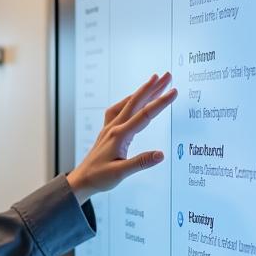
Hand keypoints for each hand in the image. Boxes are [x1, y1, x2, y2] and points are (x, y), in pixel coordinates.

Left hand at [66, 72, 176, 203]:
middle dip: (153, 87)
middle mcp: (114, 127)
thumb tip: (161, 155)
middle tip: (167, 75)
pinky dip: (130, 100)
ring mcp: (110, 127)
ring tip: (154, 80)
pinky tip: (134, 99)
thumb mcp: (121, 173)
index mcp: (119, 135)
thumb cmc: (99, 177)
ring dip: (142, 91)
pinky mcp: (108, 130)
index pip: (144, 115)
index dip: (160, 102)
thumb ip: (141, 163)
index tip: (173, 91)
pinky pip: (120, 109)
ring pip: (128, 103)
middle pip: (136, 102)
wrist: (82, 179)